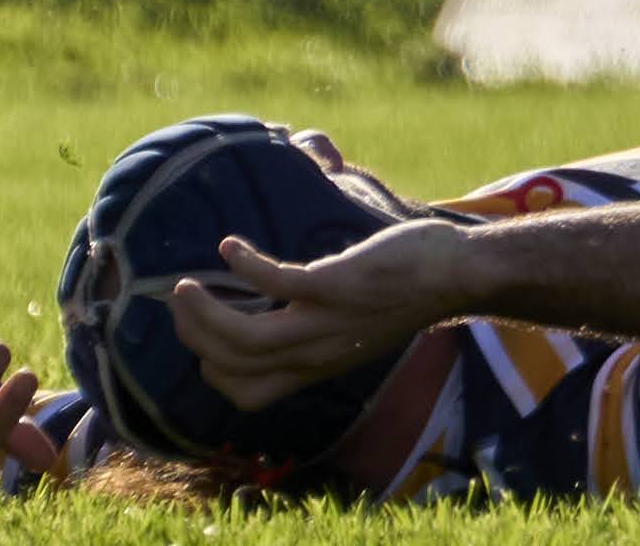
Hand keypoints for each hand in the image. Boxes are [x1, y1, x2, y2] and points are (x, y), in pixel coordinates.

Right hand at [166, 220, 465, 416]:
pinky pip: (274, 283)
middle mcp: (315, 352)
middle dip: (194, 336)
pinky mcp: (337, 285)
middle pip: (231, 366)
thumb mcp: (354, 330)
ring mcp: (325, 321)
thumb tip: (279, 310)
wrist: (458, 276)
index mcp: (317, 364)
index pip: (248, 394)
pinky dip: (243, 265)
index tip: (201, 337)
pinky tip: (231, 245)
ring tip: (185, 284)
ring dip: (202, 311)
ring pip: (242, 337)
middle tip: (180, 300)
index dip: (213, 369)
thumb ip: (316, 330)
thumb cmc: (407, 292)